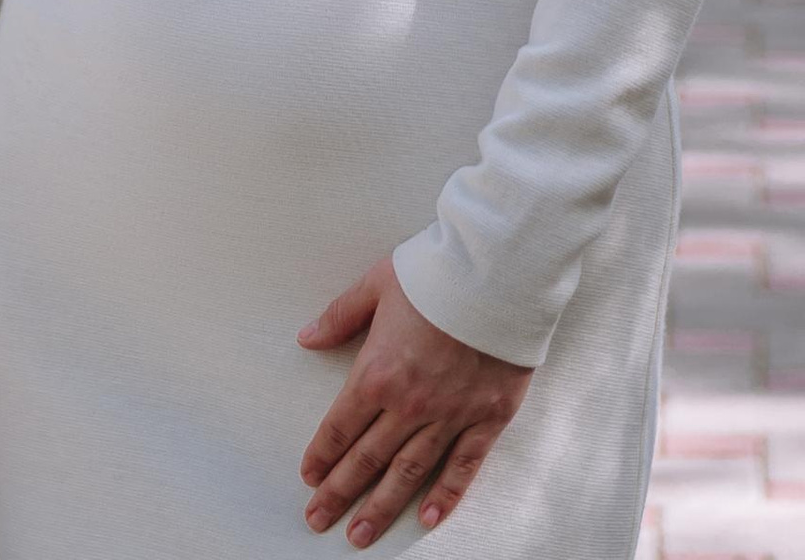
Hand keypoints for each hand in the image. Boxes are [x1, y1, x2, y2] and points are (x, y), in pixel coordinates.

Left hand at [298, 259, 531, 544]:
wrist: (498, 272)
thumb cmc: (437, 271)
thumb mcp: (377, 283)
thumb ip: (341, 316)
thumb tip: (307, 337)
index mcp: (377, 373)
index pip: (340, 426)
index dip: (322, 455)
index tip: (309, 478)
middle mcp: (409, 404)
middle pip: (367, 459)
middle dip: (339, 493)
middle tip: (318, 520)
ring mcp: (449, 416)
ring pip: (408, 473)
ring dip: (381, 507)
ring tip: (360, 536)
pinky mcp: (487, 418)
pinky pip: (463, 467)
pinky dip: (445, 496)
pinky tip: (428, 519)